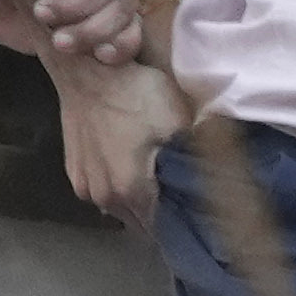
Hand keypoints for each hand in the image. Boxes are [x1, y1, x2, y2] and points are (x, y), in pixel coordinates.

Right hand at [56, 52, 188, 230]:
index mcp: (131, 190)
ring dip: (137, 202)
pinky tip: (129, 169)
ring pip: (119, 209)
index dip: (181, 220)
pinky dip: (117, 189)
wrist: (86, 69)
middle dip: (160, 214)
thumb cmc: (135, 92)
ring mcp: (85, 186)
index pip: (162, 227)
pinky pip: (102, 193)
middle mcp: (105, 197)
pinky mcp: (73, 171)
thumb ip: (196, 157)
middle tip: (180, 195)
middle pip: (141, 222)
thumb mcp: (178, 121)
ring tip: (155, 182)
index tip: (196, 213)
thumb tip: (221, 184)